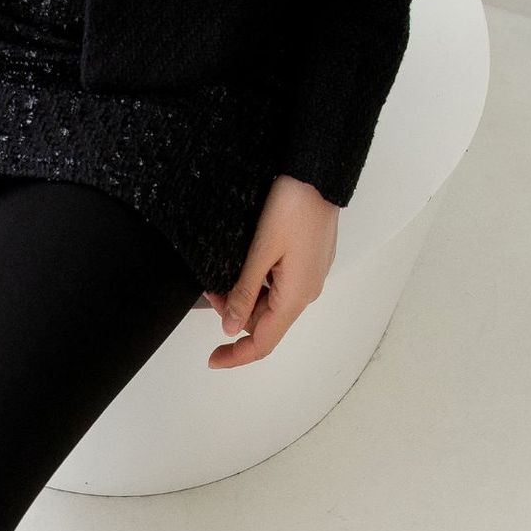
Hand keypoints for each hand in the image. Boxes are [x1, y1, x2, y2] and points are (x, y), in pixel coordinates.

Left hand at [203, 175, 338, 367]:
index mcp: (296, 296)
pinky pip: (277, 284)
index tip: (213, 358)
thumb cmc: (295, 206)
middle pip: (263, 321)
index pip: (264, 342)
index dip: (236, 355)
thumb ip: (245, 293)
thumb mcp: (260, 252)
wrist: (318, 172)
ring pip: (268, 302)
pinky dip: (256, 281)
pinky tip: (243, 266)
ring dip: (244, 295)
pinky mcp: (305, 262)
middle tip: (211, 291)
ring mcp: (307, 276)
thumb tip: (231, 327)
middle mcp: (305, 291)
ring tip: (223, 276)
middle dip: (234, 313)